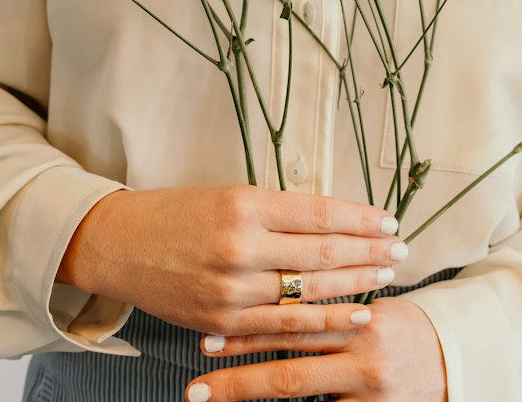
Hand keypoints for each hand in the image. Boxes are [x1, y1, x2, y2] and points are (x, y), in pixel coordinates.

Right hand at [56, 185, 405, 335]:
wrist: (121, 245)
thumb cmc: (177, 212)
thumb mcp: (229, 195)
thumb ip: (277, 211)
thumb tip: (333, 221)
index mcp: (246, 204)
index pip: (320, 213)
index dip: (361, 219)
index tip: (389, 220)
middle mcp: (242, 245)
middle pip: (323, 252)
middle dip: (369, 252)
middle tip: (401, 250)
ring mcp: (232, 288)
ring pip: (310, 290)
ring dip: (355, 284)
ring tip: (386, 277)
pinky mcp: (222, 320)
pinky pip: (284, 326)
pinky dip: (323, 322)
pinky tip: (352, 314)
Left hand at [185, 295, 447, 400]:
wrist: (450, 367)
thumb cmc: (403, 330)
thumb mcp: (374, 305)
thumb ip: (331, 296)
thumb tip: (276, 282)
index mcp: (368, 317)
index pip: (300, 314)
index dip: (253, 322)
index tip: (210, 327)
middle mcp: (367, 352)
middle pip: (291, 356)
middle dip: (240, 361)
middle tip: (198, 361)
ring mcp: (368, 390)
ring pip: (298, 387)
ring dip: (248, 388)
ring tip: (206, 391)